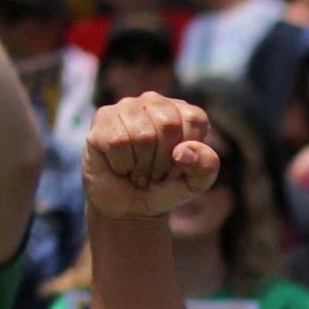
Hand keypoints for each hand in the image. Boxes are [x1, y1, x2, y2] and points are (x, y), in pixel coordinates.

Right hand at [85, 88, 217, 222]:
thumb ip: (205, 166)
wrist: (128, 207)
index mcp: (183, 112)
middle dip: (162, 160)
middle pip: (168, 125)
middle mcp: (155, 102)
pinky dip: (122, 165)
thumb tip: (183, 150)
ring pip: (142, 135)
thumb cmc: (163, 187)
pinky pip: (117, 142)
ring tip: (138, 169)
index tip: (177, 166)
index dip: (187, 152)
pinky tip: (121, 166)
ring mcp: (127, 107)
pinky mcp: (103, 118)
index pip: (194, 120)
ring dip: (141, 165)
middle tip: (155, 170)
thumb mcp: (193, 183)